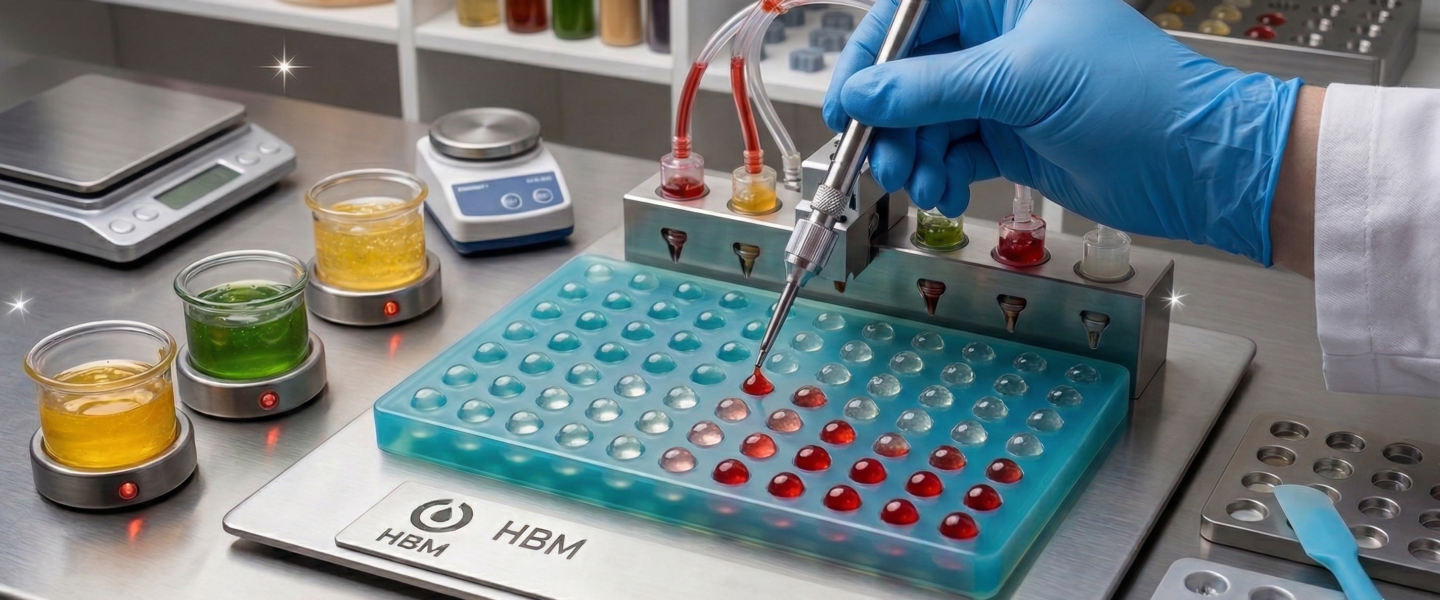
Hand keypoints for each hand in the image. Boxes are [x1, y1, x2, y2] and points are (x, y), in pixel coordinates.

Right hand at [823, 0, 1301, 263]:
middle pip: (914, 71)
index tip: (846, 101)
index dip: (871, 56)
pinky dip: (941, 174)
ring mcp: (1007, 88)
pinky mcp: (1013, 135)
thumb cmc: (1135, 96)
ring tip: (917, 184)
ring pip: (929, 117)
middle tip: (874, 157)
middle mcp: (1002, 36)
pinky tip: (942, 194)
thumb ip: (931, 88)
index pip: (912, 15)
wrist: (1194, 166)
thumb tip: (862, 94)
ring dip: (915, 154)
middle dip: (892, 118)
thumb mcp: (1020, 81)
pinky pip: (954, 150)